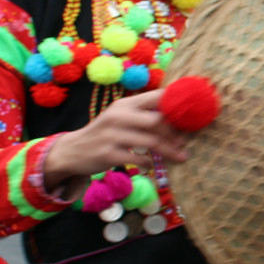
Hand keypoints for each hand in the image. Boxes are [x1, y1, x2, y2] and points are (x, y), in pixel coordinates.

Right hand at [41, 89, 190, 185]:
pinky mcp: (108, 154)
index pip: (155, 97)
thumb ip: (143, 114)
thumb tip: (177, 117)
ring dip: (169, 150)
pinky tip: (152, 166)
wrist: (73, 150)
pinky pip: (137, 159)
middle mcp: (118, 116)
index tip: (191, 114)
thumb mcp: (121, 117)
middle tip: (185, 141)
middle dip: (174, 132)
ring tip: (181, 157)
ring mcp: (112, 135)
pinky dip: (149, 163)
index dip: (175, 104)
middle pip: (156, 121)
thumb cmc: (105, 133)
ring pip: (150, 142)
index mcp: (125, 104)